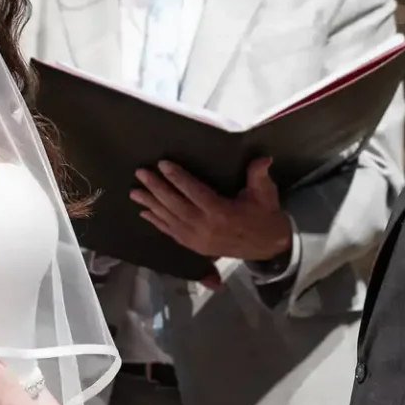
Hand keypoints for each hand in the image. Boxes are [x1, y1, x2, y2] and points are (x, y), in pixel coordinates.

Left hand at [133, 158, 291, 263]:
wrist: (269, 246)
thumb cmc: (265, 214)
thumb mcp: (265, 193)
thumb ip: (259, 175)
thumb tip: (263, 158)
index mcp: (221, 212)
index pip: (193, 191)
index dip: (177, 177)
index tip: (162, 164)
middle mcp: (205, 227)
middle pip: (175, 204)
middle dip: (156, 188)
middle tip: (141, 174)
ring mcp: (198, 239)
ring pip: (169, 219)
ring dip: (151, 205)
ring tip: (135, 192)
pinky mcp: (195, 246)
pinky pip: (172, 233)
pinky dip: (157, 223)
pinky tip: (144, 214)